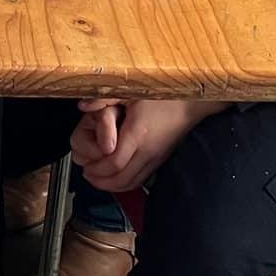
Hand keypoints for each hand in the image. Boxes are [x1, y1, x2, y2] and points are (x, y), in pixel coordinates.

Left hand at [76, 99, 226, 193]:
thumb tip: (82, 106)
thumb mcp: (130, 89)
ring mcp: (157, 158)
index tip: (84, 166)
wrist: (193, 103)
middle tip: (86, 175)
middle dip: (101, 181)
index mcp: (137, 133)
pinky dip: (127, 183)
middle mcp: (148, 150)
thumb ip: (104, 97)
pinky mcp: (162, 160)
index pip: (114, 162)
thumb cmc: (163, 94)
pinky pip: (142, 178)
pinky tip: (117, 177)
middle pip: (122, 178)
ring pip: (132, 182)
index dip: (97, 169)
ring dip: (113, 185)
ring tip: (97, 179)